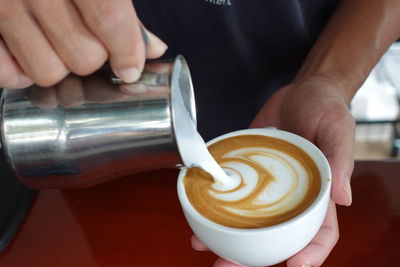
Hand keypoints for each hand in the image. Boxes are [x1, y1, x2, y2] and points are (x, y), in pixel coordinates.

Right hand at [0, 0, 166, 88]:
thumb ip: (119, 7)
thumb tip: (149, 48)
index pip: (108, 18)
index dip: (126, 52)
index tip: (130, 68)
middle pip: (83, 57)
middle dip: (92, 56)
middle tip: (85, 38)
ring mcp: (1, 2)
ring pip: (48, 71)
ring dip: (59, 65)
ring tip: (54, 41)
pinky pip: (8, 74)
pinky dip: (21, 71)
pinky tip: (27, 48)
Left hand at [192, 76, 354, 265]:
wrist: (301, 91)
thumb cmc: (326, 109)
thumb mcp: (338, 129)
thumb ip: (340, 159)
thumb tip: (344, 198)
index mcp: (318, 192)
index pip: (320, 232)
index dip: (310, 253)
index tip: (293, 265)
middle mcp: (290, 196)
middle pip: (275, 236)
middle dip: (253, 257)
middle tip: (226, 265)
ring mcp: (266, 185)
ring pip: (248, 220)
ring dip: (225, 237)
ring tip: (202, 244)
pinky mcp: (246, 170)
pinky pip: (230, 191)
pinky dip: (213, 205)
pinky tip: (196, 212)